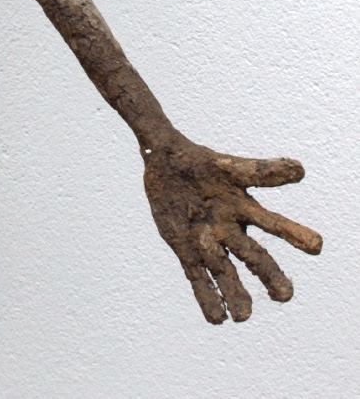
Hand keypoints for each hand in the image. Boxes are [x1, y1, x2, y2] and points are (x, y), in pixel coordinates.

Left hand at [142, 132, 321, 322]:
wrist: (164, 163)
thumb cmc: (199, 161)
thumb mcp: (227, 165)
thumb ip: (259, 171)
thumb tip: (300, 170)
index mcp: (245, 208)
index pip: (273, 224)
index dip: (294, 234)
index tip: (316, 246)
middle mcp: (231, 229)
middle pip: (254, 255)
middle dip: (269, 275)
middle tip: (285, 295)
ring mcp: (208, 241)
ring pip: (225, 272)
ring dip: (235, 295)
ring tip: (243, 317)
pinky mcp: (186, 250)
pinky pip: (198, 277)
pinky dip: (207, 297)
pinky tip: (217, 319)